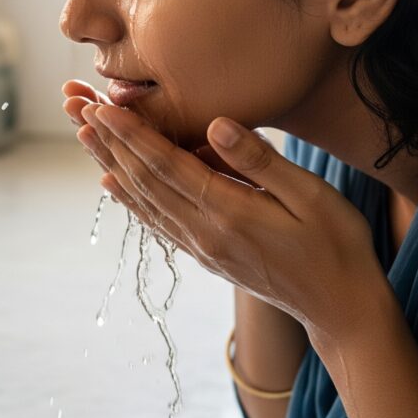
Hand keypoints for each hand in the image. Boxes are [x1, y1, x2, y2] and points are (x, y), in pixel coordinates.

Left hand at [76, 101, 384, 342]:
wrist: (341, 310)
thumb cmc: (337, 245)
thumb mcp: (312, 197)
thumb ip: (261, 161)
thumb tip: (215, 124)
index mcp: (230, 213)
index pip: (168, 166)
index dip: (132, 135)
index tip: (101, 108)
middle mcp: (206, 233)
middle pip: (145, 181)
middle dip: (110, 143)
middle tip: (77, 110)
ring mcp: (203, 248)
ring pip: (145, 201)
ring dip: (111, 165)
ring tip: (83, 137)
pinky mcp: (207, 256)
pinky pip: (157, 222)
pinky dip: (130, 200)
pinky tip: (113, 185)